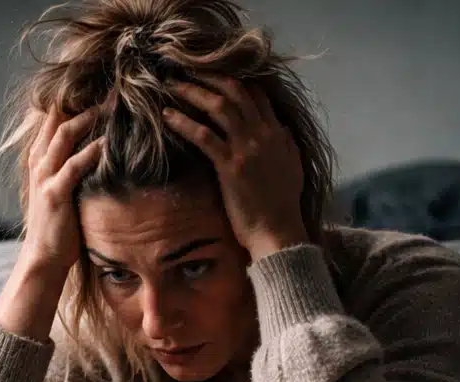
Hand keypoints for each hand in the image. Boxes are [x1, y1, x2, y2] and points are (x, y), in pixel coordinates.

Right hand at [0, 108, 100, 340]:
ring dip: (91, 117)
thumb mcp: (62, 195)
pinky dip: (94, 150)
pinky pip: (76, 164)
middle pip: (59, 119)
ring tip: (115, 105)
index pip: (54, 121)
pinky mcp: (55, 193)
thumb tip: (101, 162)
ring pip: (66, 134)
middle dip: (85, 102)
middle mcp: (40, 163)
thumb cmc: (58, 230)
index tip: (99, 93)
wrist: (43, 259)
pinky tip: (111, 141)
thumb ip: (74, 175)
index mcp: (40, 161)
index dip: (74, 104)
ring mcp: (45, 177)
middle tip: (112, 90)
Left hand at [162, 76, 307, 260]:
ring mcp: (246, 149)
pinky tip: (166, 116)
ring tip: (172, 84)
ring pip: (218, 106)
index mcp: (276, 133)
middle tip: (187, 70)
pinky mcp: (230, 166)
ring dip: (192, 92)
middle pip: (234, 91)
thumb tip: (280, 128)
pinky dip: (183, 122)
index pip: (257, 94)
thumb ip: (285, 144)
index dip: (235, 79)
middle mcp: (262, 134)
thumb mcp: (293, 167)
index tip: (213, 74)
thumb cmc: (282, 206)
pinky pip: (203, 136)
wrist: (278, 232)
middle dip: (209, 76)